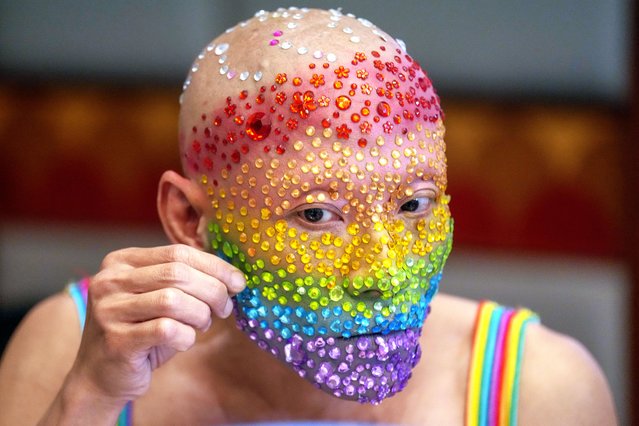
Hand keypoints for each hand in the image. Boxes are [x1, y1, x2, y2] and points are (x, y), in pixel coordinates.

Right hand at [66, 244, 245, 406]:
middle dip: (213, 290)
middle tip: (225, 308)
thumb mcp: (159, 297)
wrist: (101, 376)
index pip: (178, 252)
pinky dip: (187, 336)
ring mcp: (109, 310)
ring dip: (201, 314)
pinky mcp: (116, 341)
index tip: (237, 282)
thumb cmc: (141, 332)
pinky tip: (184, 341)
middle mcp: (110, 281)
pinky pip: (167, 330)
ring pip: (173, 300)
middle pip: (178, 273)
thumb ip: (185, 280)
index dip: (214, 266)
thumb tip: (232, 277)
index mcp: (121, 261)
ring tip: (203, 324)